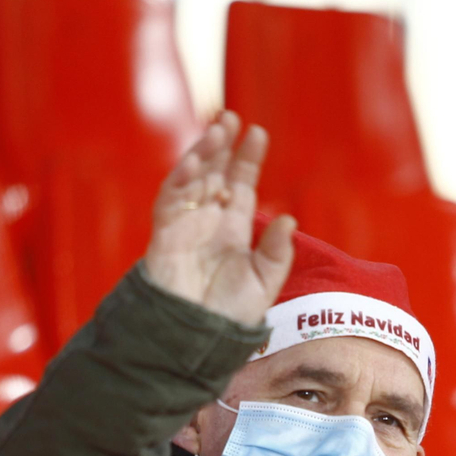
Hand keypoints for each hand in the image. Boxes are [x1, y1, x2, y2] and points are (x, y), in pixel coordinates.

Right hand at [143, 110, 294, 326]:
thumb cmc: (230, 314)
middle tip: (230, 118)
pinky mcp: (166, 234)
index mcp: (233, 228)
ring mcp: (186, 224)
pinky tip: (196, 164)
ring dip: (203, 154)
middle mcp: (208, 220)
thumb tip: (289, 220)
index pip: (240, 183)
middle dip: (221, 145)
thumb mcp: (264, 282)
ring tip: (217, 132)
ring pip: (192, 179)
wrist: (198, 336)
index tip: (258, 134)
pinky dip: (181, 181)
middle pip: (214, 172)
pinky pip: (171, 201)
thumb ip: (276, 252)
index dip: (247, 158)